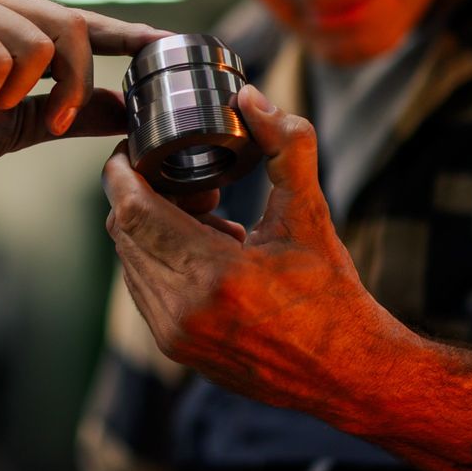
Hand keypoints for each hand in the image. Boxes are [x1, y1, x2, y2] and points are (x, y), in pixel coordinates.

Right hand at [0, 0, 167, 180]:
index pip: (78, 20)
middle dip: (75, 82)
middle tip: (52, 118)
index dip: (124, 33)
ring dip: (11, 93)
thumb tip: (125, 111)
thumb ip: (67, 113)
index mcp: (5, 19)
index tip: (167, 43)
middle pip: (71, 26)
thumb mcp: (14, 124)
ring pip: (36, 46)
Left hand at [102, 84, 403, 417]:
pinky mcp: (174, 349)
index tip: (135, 146)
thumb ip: (285, 146)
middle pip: (123, 231)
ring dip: (149, 228)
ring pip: (129, 259)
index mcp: (215, 275)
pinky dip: (160, 259)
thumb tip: (250, 96)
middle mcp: (183, 311)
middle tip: (183, 178)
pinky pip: (142, 288)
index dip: (122, 170)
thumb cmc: (332, 294)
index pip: (132, 210)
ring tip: (203, 213)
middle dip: (140, 194)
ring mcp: (174, 336)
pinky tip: (203, 248)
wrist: (349, 373)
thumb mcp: (311, 213)